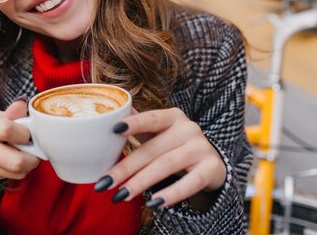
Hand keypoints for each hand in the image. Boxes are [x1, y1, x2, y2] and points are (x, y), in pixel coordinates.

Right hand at [0, 99, 40, 180]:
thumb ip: (10, 112)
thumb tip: (23, 106)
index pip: (7, 130)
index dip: (25, 134)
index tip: (28, 134)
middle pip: (14, 160)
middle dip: (32, 157)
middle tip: (34, 150)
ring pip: (14, 172)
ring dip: (27, 166)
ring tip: (27, 154)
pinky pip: (9, 177)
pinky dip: (18, 171)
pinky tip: (15, 160)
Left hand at [99, 107, 225, 207]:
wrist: (212, 162)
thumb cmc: (175, 145)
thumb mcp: (159, 132)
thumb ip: (138, 124)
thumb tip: (110, 113)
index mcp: (172, 117)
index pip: (151, 118)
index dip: (134, 123)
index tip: (114, 129)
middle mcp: (188, 129)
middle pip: (152, 149)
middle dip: (125, 168)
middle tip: (104, 183)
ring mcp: (201, 148)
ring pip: (166, 166)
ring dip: (141, 182)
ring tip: (121, 195)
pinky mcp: (212, 168)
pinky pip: (190, 183)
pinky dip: (171, 194)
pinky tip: (153, 203)